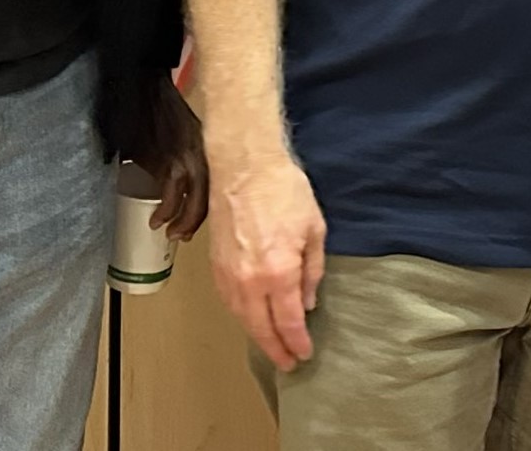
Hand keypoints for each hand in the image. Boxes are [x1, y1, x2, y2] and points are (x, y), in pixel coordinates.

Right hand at [133, 82, 208, 240]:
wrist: (146, 91)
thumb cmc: (162, 112)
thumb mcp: (186, 133)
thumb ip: (190, 156)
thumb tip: (182, 183)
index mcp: (211, 148)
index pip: (219, 185)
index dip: (209, 208)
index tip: (196, 224)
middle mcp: (203, 155)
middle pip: (209, 197)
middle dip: (195, 221)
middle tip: (182, 236)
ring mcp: (185, 159)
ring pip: (191, 200)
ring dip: (179, 222)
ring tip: (167, 231)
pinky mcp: (165, 161)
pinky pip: (169, 195)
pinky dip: (164, 211)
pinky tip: (156, 219)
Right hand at [207, 147, 326, 371]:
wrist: (244, 167)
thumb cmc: (282, 191)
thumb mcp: (314, 230)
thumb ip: (312, 271)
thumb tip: (307, 301)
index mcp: (279, 271)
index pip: (289, 321)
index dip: (298, 342)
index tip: (305, 353)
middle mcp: (251, 280)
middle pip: (262, 328)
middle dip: (277, 349)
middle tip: (288, 363)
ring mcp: (230, 274)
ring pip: (242, 318)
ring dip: (258, 336)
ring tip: (272, 347)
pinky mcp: (216, 266)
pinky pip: (229, 302)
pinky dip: (242, 316)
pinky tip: (251, 319)